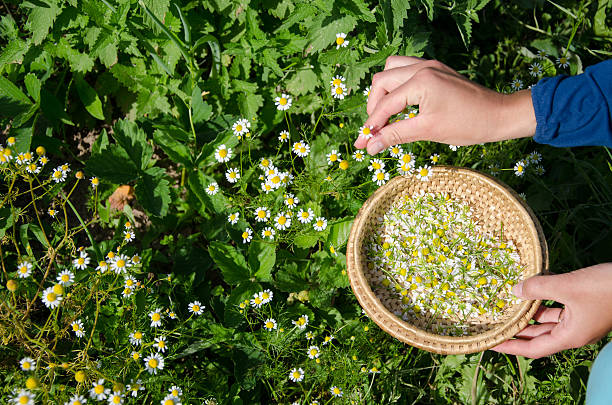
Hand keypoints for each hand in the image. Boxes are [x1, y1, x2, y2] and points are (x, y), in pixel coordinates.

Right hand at [354, 56, 536, 154]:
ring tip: (384, 114)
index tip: (361, 144)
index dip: (371, 126)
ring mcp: (430, 65)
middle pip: (382, 81)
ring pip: (391, 69)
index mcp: (421, 81)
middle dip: (374, 107)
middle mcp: (423, 67)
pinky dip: (397, 85)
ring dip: (383, 92)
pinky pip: (406, 69)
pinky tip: (400, 103)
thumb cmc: (468, 125)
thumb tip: (370, 146)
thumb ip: (396, 135)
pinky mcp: (436, 69)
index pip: (386, 104)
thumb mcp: (428, 131)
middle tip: (374, 130)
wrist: (500, 115)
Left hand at [491, 263, 611, 358]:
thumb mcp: (568, 285)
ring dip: (528, 316)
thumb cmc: (606, 287)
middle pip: (538, 338)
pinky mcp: (584, 309)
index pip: (532, 349)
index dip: (511, 347)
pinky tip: (530, 292)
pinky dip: (543, 303)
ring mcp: (579, 321)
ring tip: (507, 308)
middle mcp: (573, 333)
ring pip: (547, 322)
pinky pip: (557, 310)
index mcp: (569, 336)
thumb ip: (538, 288)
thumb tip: (515, 290)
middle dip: (516, 333)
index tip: (491, 343)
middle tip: (494, 327)